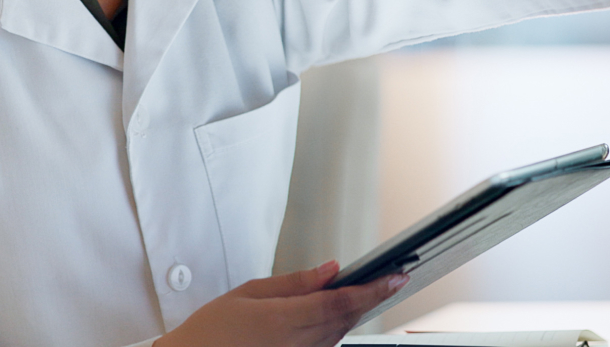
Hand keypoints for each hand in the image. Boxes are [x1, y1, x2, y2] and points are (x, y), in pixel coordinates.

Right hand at [154, 261, 407, 346]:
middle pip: (347, 319)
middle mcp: (298, 345)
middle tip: (393, 277)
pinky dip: (338, 327)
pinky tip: (340, 313)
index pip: (342, 302)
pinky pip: (326, 346)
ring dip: (356, 312)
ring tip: (372, 290)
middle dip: (372, 297)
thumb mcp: (248, 293)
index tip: (397, 276)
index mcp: (284, 321)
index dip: (374, 289)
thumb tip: (331, 269)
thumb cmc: (212, 331)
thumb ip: (294, 282)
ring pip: (340, 334)